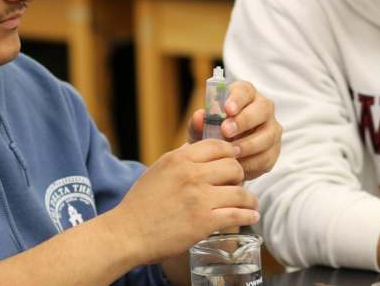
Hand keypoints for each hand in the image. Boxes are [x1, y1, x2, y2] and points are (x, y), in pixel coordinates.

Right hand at [109, 140, 258, 263]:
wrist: (128, 233)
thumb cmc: (140, 203)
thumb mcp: (157, 170)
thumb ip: (178, 159)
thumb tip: (193, 149)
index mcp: (179, 159)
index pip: (218, 146)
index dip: (230, 153)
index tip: (233, 160)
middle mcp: (192, 174)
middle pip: (233, 166)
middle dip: (239, 175)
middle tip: (237, 184)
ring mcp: (200, 198)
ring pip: (240, 191)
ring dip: (248, 198)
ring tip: (250, 203)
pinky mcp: (205, 222)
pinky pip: (237, 215)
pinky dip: (248, 215)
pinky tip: (251, 216)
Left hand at [189, 80, 280, 179]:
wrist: (219, 157)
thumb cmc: (210, 134)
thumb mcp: (200, 128)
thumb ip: (198, 122)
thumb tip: (199, 117)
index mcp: (244, 94)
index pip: (244, 90)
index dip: (237, 99)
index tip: (227, 109)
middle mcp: (262, 108)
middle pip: (263, 109)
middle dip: (245, 120)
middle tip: (226, 131)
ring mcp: (271, 129)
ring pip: (268, 135)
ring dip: (249, 144)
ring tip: (231, 152)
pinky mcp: (273, 150)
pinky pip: (267, 156)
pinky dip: (252, 162)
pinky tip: (238, 165)